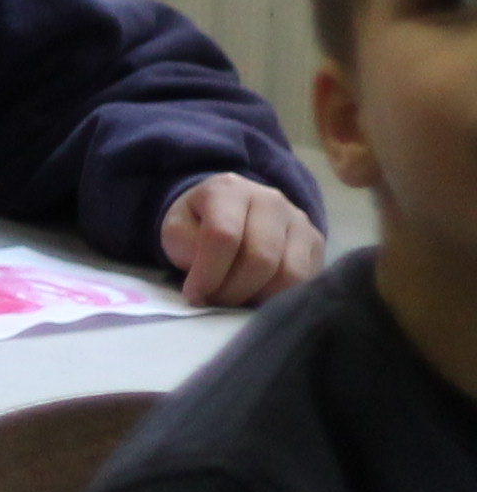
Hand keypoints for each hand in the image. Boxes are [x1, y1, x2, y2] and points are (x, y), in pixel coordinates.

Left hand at [162, 174, 322, 306]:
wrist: (231, 211)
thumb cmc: (198, 224)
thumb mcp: (177, 229)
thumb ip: (185, 248)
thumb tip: (208, 279)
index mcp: (229, 190)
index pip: (224, 236)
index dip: (208, 273)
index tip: (194, 295)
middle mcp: (270, 200)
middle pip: (260, 257)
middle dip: (233, 290)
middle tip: (214, 301)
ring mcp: (298, 220)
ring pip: (289, 272)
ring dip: (258, 297)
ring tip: (234, 300)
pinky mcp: (316, 242)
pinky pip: (305, 280)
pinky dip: (279, 297)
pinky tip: (256, 297)